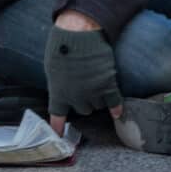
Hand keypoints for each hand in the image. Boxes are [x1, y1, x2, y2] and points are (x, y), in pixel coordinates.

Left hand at [44, 15, 123, 136]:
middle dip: (84, 100)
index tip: (59, 138)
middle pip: (84, 109)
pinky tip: (118, 113)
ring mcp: (93, 93)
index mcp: (58, 94)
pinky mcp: (108, 85)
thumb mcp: (52, 69)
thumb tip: (66, 93)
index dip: (58, 128)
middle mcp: (75, 98)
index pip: (57, 117)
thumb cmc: (62, 46)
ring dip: (98, 98)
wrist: (79, 33)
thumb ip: (59, 85)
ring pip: (98, 105)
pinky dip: (117, 108)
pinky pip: (114, 103)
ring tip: (96, 83)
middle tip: (84, 86)